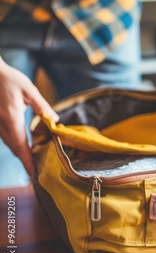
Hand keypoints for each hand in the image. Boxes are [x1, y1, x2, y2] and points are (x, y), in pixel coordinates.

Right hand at [0, 58, 58, 177]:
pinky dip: (14, 144)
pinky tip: (22, 147)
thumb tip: (54, 120)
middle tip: (36, 173)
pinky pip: (5, 137)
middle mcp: (1, 124)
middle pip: (14, 148)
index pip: (21, 145)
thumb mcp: (29, 89)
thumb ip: (42, 106)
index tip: (33, 173)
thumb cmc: (10, 79)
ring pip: (8, 144)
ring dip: (19, 154)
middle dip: (25, 161)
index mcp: (12, 117)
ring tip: (32, 163)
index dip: (27, 160)